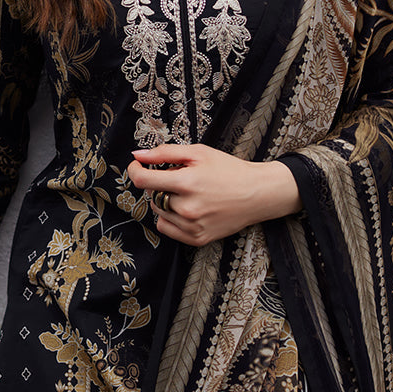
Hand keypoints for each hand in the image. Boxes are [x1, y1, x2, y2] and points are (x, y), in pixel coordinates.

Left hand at [127, 143, 301, 246]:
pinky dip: (170, 218)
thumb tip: (137, 155)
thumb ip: (164, 153)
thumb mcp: (198, 152)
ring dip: (165, 201)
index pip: (143, 180)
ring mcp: (192, 226)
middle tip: (179, 178)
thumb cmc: (229, 170)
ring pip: (159, 212)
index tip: (138, 166)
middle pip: (152, 196)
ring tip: (187, 193)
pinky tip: (186, 208)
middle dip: (159, 184)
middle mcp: (187, 208)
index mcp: (187, 183)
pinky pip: (167, 228)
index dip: (135, 171)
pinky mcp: (197, 239)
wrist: (257, 193)